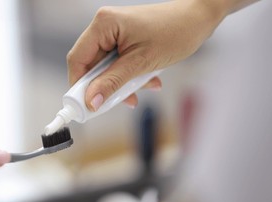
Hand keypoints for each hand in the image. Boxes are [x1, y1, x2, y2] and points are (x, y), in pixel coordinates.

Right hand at [67, 0, 225, 110]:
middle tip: (114, 102)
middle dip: (104, 86)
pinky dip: (129, 77)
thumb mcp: (140, 63)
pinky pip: (118, 65)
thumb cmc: (175, 32)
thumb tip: (91, 102)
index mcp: (103, 25)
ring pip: (105, 68)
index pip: (78, 60)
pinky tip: (147, 81)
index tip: (84, 106)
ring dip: (120, 84)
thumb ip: (112, 82)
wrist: (199, 19)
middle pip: (91, 66)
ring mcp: (114, 34)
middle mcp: (105, 27)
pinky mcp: (124, 41)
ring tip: (140, 90)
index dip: (78, 85)